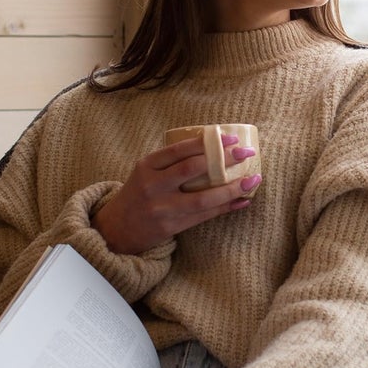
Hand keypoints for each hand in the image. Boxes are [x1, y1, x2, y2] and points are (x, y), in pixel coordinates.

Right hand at [92, 135, 260, 254]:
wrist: (116, 229)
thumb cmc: (139, 194)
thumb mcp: (146, 172)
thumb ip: (171, 162)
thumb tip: (214, 149)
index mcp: (147, 165)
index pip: (180, 149)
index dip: (208, 142)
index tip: (231, 138)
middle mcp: (153, 185)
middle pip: (193, 169)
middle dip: (223, 159)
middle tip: (246, 153)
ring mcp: (162, 208)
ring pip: (202, 197)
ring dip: (231, 188)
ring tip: (251, 180)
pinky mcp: (170, 226)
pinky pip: (203, 216)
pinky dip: (225, 208)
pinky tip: (242, 201)